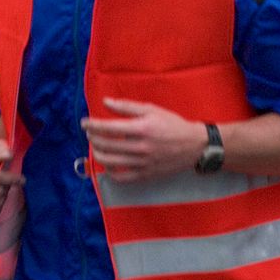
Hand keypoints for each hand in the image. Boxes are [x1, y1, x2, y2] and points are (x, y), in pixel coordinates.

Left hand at [81, 97, 205, 182]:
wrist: (194, 146)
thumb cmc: (172, 124)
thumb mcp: (151, 109)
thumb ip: (126, 106)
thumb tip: (105, 102)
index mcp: (142, 128)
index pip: (108, 127)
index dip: (92, 124)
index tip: (85, 122)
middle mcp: (140, 147)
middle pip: (105, 144)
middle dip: (92, 137)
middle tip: (90, 132)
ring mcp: (142, 163)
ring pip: (109, 161)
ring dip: (97, 152)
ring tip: (96, 145)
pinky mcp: (145, 175)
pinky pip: (120, 177)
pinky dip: (109, 170)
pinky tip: (108, 161)